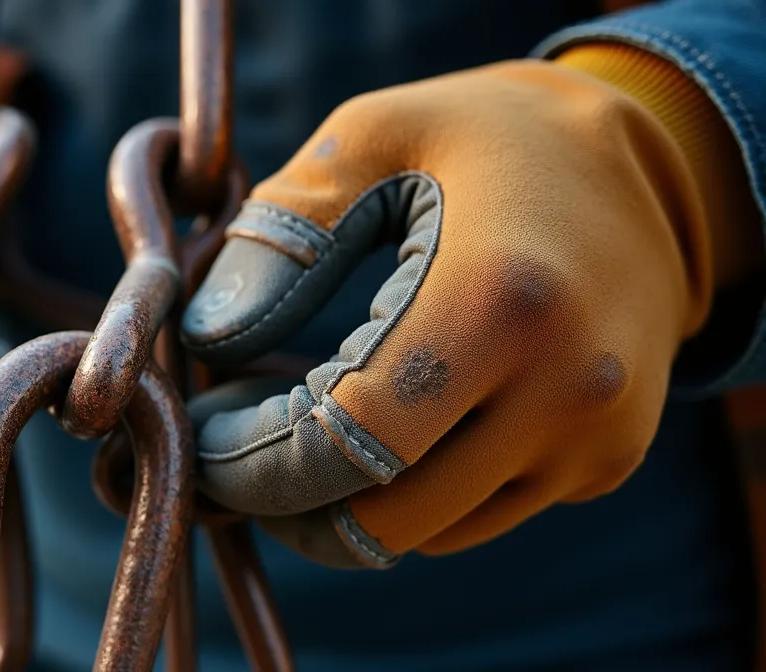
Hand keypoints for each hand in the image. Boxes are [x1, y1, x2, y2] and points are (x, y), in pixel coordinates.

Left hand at [181, 56, 744, 566]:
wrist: (657, 162)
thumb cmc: (493, 137)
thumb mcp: (376, 134)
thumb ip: (282, 233)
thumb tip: (208, 339)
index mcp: (500, 298)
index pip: (348, 441)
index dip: (254, 463)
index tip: (199, 443)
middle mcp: (566, 387)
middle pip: (386, 517)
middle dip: (286, 503)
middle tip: (231, 456)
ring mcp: (597, 436)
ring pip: (427, 532)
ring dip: (342, 506)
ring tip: (291, 431)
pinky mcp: (609, 460)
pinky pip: (478, 515)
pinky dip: (409, 494)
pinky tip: (372, 430)